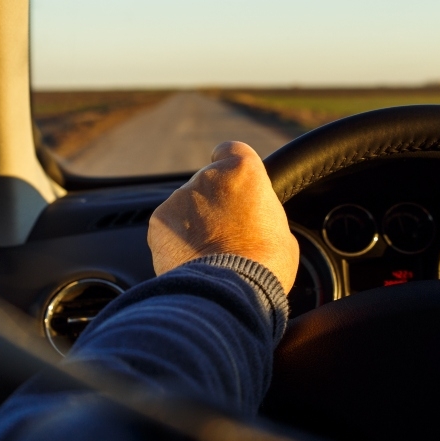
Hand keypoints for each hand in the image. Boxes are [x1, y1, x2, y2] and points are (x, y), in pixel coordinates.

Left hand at [148, 141, 298, 291]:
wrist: (229, 291)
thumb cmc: (265, 263)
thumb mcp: (281, 229)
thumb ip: (261, 211)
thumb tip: (255, 219)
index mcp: (242, 170)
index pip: (229, 149)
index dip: (230, 166)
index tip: (233, 183)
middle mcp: (206, 177)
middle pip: (207, 182)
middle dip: (213, 202)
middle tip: (227, 232)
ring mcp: (179, 198)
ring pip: (186, 206)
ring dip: (195, 223)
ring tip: (211, 253)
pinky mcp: (158, 222)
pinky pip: (169, 227)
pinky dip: (176, 240)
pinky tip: (193, 260)